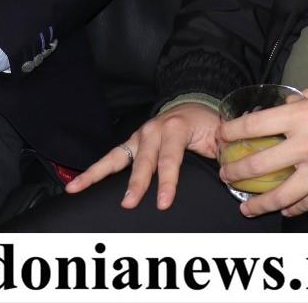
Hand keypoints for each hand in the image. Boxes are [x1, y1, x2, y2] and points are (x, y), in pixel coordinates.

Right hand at [65, 100, 220, 209]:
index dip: (167, 182)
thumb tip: (232, 172)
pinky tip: (76, 185)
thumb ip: (224, 153)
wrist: (192, 104)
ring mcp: (138, 137)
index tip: (163, 203)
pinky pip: (110, 159)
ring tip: (77, 188)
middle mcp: (153, 130)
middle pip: (143, 161)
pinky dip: (93, 171)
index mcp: (176, 128)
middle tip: (129, 203)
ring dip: (98, 174)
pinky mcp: (130, 144)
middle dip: (136, 183)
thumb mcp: (220, 136)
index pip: (171, 159)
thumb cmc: (207, 125)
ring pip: (117, 157)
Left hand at [218, 86, 307, 217]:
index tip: (221, 137)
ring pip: (279, 195)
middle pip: (258, 164)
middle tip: (225, 175)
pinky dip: (293, 209)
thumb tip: (289, 102)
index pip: (255, 125)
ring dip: (258, 203)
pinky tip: (284, 210)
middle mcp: (306, 145)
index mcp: (303, 116)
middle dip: (235, 172)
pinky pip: (307, 204)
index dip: (232, 132)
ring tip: (245, 208)